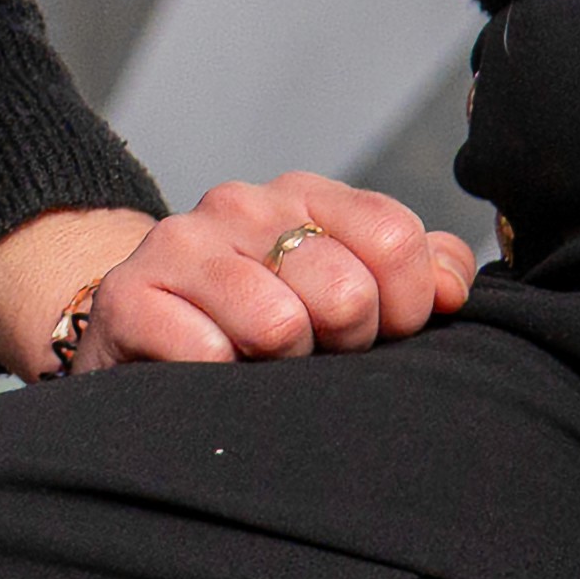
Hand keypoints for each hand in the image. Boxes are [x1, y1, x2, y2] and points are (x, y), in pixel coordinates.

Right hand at [0, 174, 482, 381]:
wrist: (135, 334)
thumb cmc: (259, 318)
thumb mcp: (344, 282)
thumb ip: (414, 270)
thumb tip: (452, 285)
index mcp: (303, 196)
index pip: (396, 237)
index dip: (407, 306)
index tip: (386, 334)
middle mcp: (240, 206)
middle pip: (346, 290)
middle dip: (344, 345)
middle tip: (315, 356)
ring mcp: (180, 246)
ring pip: (280, 324)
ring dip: (282, 368)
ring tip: (261, 366)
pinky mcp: (127, 298)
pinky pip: (206, 355)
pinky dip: (220, 382)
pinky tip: (210, 377)